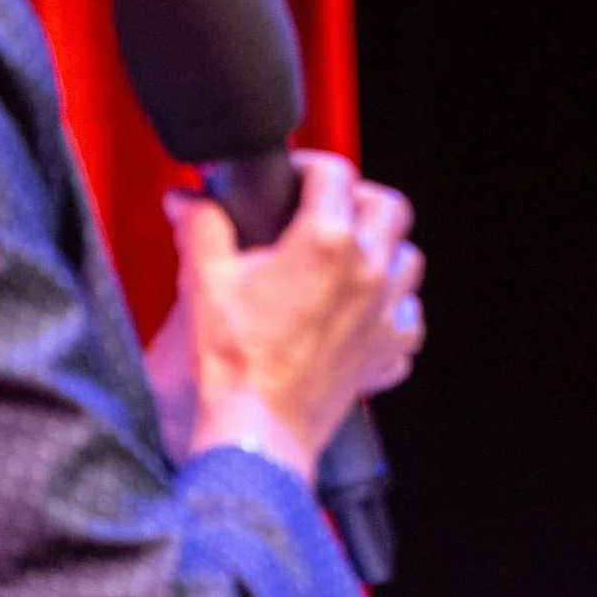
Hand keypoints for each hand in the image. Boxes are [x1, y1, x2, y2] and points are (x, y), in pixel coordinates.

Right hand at [164, 150, 426, 481]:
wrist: (254, 429)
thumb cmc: (232, 359)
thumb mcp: (206, 280)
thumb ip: (201, 227)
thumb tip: (186, 200)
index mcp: (325, 240)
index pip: (335, 173)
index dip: (310, 168)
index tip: (292, 179)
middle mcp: (367, 269)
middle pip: (389, 206)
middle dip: (359, 200)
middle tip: (326, 211)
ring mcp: (384, 311)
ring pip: (408, 259)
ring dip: (384, 251)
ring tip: (349, 260)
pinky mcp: (387, 352)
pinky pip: (410, 322)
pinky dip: (394, 314)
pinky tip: (365, 317)